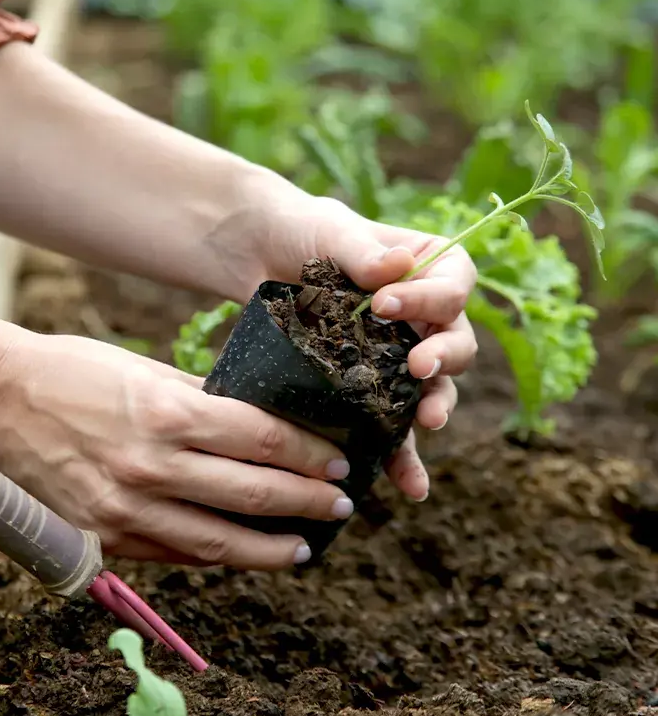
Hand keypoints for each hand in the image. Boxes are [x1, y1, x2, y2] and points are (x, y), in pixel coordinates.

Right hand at [0, 331, 357, 569]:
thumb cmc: (69, 372)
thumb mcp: (141, 369)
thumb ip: (199, 399)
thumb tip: (255, 420)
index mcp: (167, 413)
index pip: (263, 439)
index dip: (310, 454)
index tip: (338, 461)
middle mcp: (151, 466)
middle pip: (253, 493)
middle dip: (308, 502)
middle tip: (340, 505)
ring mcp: (125, 508)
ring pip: (219, 542)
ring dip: (272, 548)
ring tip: (304, 547)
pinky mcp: (101, 537)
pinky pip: (172, 554)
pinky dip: (213, 558)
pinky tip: (240, 555)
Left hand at [214, 188, 478, 501]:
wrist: (258, 255)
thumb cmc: (301, 230)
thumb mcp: (329, 230)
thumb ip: (362, 250)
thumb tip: (397, 268)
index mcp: (428, 266)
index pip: (454, 285)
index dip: (431, 299)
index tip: (384, 305)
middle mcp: (424, 314)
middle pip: (455, 341)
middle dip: (443, 359)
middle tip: (418, 368)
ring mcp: (398, 353)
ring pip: (432, 389)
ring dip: (435, 408)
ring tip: (426, 423)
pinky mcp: (369, 386)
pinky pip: (393, 424)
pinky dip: (403, 454)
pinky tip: (408, 485)